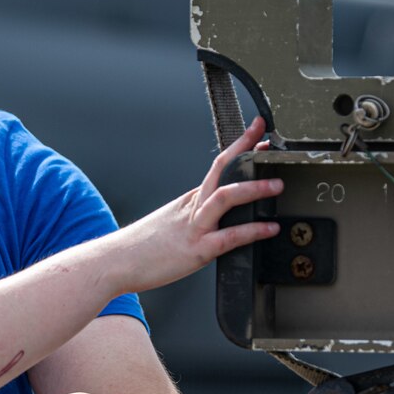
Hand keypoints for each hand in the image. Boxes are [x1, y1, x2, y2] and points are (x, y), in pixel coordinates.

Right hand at [109, 119, 282, 293]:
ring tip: (277, 185)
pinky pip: (228, 237)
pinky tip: (269, 229)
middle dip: (247, 152)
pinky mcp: (196, 250)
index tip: (258, 132)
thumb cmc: (141, 247)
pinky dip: (252, 231)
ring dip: (254, 189)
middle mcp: (193, 207)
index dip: (239, 146)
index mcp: (189, 200)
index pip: (219, 165)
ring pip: (226, 198)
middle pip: (222, 171)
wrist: (115, 261)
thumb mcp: (171, 223)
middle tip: (270, 140)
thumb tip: (216, 218)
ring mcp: (194, 227)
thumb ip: (195, 217)